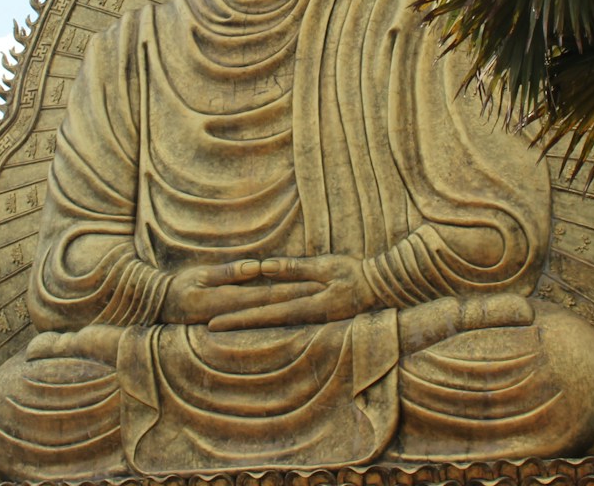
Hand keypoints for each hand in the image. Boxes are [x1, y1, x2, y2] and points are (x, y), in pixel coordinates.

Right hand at [160, 260, 320, 324]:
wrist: (162, 309)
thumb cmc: (179, 287)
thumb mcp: (200, 275)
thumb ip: (228, 273)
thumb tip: (254, 268)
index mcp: (228, 301)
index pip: (269, 295)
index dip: (293, 290)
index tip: (315, 284)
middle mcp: (236, 314)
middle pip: (275, 307)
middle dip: (301, 300)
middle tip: (327, 294)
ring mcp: (235, 321)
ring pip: (271, 315)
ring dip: (295, 309)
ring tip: (318, 304)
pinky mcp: (234, 322)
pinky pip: (262, 318)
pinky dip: (280, 315)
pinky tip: (294, 313)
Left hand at [207, 255, 377, 331]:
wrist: (382, 288)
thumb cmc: (356, 274)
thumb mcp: (326, 267)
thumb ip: (295, 269)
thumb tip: (264, 268)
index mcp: (307, 305)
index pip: (264, 312)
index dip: (238, 318)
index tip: (215, 323)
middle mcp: (305, 317)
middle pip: (264, 320)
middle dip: (236, 324)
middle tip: (210, 327)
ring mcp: (311, 319)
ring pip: (273, 321)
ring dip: (249, 324)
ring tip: (225, 325)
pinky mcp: (316, 317)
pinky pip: (285, 320)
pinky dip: (267, 321)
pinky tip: (255, 322)